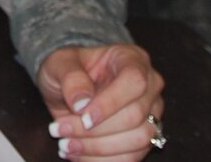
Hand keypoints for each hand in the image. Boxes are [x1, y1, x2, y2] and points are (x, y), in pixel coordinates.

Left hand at [38, 42, 164, 160]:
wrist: (70, 87)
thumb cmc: (68, 70)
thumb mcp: (59, 63)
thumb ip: (70, 77)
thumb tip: (81, 102)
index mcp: (132, 59)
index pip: (134, 81)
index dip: (110, 102)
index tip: (82, 115)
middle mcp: (149, 86)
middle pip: (135, 115)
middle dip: (95, 130)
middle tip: (61, 131)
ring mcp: (151, 114)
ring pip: (139, 140)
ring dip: (99, 149)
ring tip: (67, 145)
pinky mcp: (144, 138)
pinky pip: (132, 157)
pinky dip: (102, 160)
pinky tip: (78, 155)